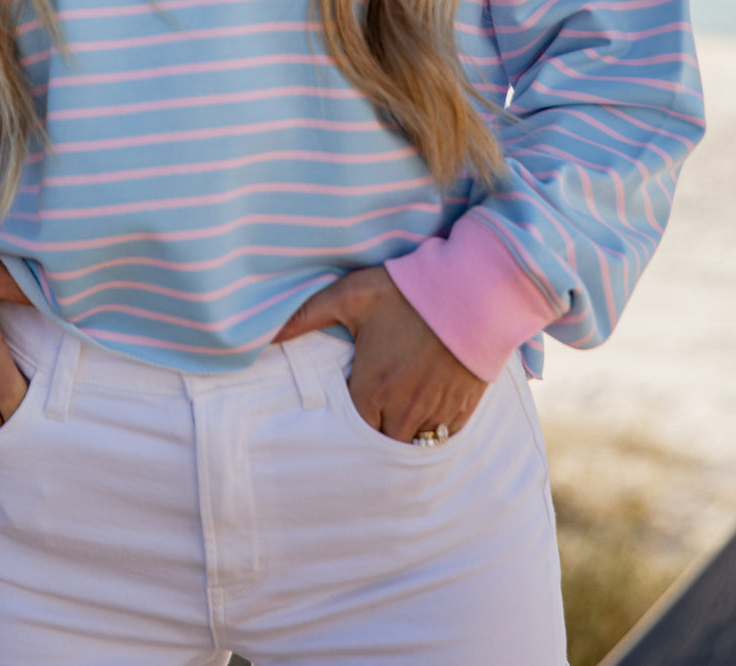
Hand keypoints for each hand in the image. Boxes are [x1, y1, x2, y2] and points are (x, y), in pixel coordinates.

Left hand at [276, 267, 485, 443]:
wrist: (472, 290)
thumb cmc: (407, 290)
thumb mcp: (351, 295)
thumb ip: (307, 315)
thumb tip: (264, 335)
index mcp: (372, 387)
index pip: (351, 433)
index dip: (345, 431)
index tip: (343, 420)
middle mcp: (403, 407)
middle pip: (382, 445)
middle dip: (373, 439)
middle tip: (367, 425)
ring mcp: (435, 410)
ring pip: (414, 445)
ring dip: (403, 437)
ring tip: (395, 423)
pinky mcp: (463, 407)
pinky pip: (444, 438)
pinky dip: (433, 432)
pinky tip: (426, 416)